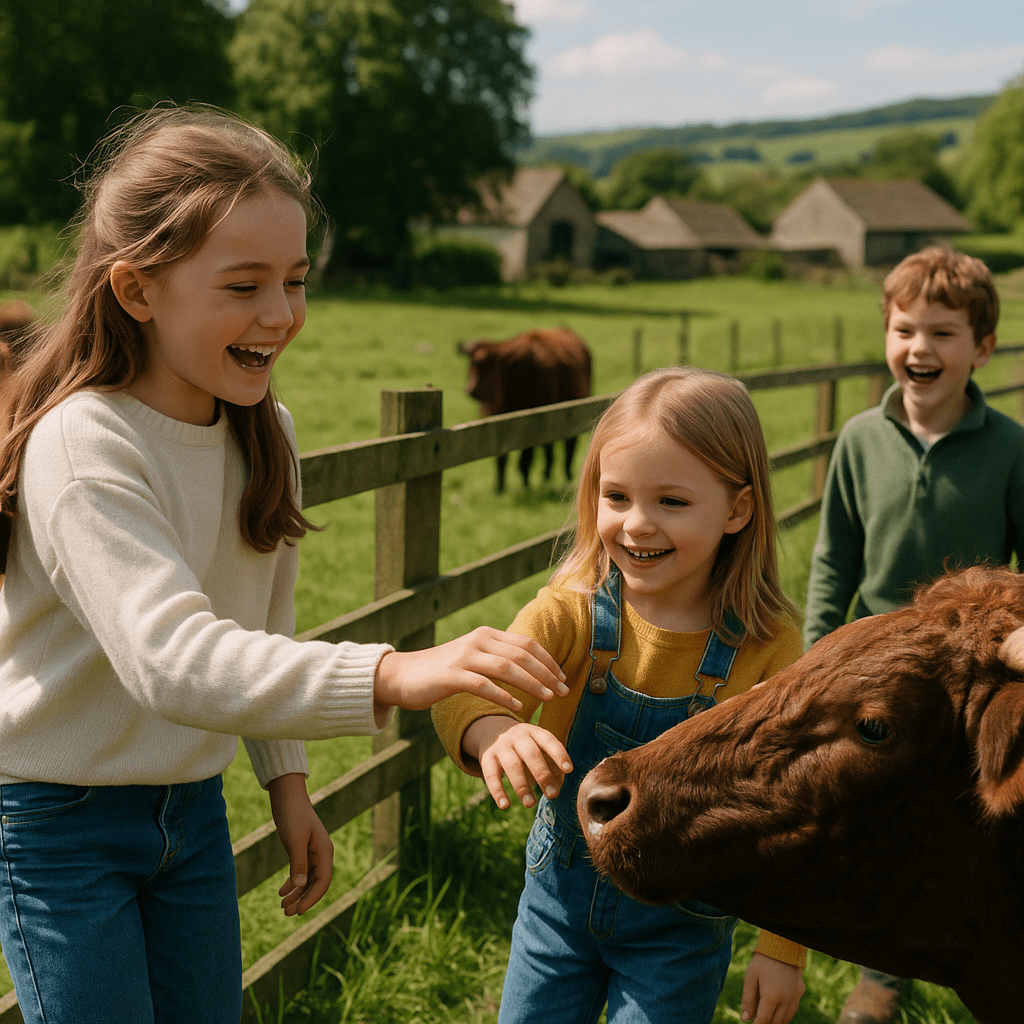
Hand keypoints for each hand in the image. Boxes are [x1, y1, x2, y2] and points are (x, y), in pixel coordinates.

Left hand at [267, 773, 333, 916]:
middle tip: (287, 913)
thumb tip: (299, 887)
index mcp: (324, 851)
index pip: (323, 882)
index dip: (312, 899)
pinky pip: (301, 873)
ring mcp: (312, 853)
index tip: (298, 912)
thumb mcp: (294, 840)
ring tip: (282, 907)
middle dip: (303, 900)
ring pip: (307, 881)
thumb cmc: (292, 816)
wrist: (287, 797)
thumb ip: (298, 863)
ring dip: (297, 894)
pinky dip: (292, 883)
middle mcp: (321, 854)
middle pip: (316, 884)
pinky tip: (281, 892)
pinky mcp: (302, 851)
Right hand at [374, 627, 567, 712]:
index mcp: (486, 635)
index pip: (526, 644)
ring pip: (507, 667)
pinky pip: (484, 684)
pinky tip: (518, 707)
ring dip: (532, 683)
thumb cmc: (441, 672)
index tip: (563, 679)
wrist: (402, 675)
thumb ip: (496, 658)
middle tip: (563, 692)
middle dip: (547, 673)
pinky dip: (504, 695)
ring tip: (548, 698)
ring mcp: (464, 656)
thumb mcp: (472, 658)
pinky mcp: (452, 675)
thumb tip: (527, 668)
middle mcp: (478, 641)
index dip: (548, 661)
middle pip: (522, 655)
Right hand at [463, 717, 572, 809]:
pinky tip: (505, 806)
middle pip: (531, 754)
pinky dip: (497, 791)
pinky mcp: (487, 758)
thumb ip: (551, 766)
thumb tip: (557, 787)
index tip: (569, 770)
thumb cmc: (525, 747)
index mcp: (534, 732)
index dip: (559, 754)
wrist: (493, 731)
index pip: (548, 740)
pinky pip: (491, 775)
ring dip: (522, 786)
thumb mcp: (539, 749)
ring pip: (512, 765)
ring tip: (530, 804)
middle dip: (543, 775)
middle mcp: (518, 736)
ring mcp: (501, 746)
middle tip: (552, 795)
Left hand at [741, 952, 804, 1023]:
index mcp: (771, 997)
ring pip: (786, 1019)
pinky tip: (777, 1010)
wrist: (782, 945)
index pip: (763, 1021)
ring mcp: (795, 997)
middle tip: (757, 1019)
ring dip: (776, 1020)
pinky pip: (792, 1010)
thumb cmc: (763, 960)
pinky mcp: (800, 992)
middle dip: (766, 1023)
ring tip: (766, 1016)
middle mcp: (786, 1000)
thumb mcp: (750, 977)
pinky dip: (785, 1014)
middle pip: (775, 1022)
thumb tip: (745, 1019)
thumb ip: (747, 999)